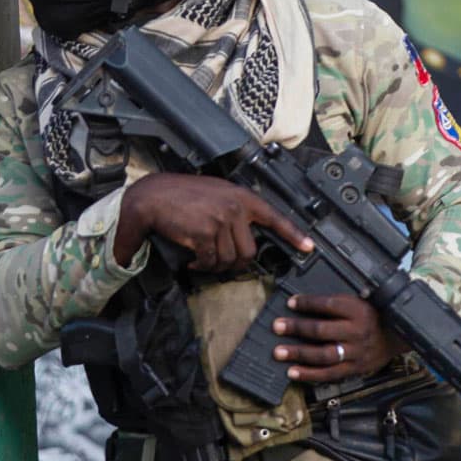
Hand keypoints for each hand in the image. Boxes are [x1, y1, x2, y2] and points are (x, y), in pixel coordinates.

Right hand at [115, 172, 312, 271]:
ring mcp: (222, 219)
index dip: (293, 235)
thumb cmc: (181, 195)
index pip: (275, 217)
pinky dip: (202, 267)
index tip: (308, 247)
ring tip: (202, 259)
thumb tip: (245, 234)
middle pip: (250, 251)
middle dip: (234, 263)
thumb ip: (234, 210)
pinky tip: (192, 260)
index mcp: (242, 197)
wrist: (152, 197)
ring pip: (230, 260)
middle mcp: (236, 207)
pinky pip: (211, 262)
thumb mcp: (216, 194)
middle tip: (219, 262)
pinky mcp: (206, 232)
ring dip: (215, 266)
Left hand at [270, 293, 403, 384]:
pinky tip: (293, 372)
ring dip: (299, 354)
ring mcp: (356, 352)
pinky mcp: (355, 368)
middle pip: (322, 330)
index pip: (328, 304)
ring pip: (323, 355)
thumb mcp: (360, 302)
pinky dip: (310, 374)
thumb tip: (304, 303)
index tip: (290, 302)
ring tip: (279, 352)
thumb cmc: (374, 316)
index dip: (307, 303)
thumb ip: (337, 304)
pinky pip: (330, 374)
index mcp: (358, 310)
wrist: (398, 337)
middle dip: (296, 328)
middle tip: (277, 326)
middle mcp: (357, 331)